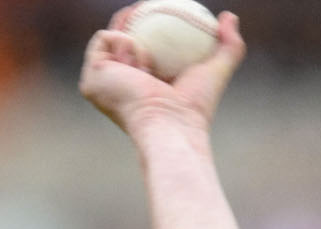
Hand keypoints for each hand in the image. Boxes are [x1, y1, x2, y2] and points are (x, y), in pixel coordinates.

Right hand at [79, 7, 245, 137]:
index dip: (147, 25)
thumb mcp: (216, 70)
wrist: (170, 124)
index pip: (140, 46)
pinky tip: (137, 60)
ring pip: (111, 38)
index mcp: (140, 86)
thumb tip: (229, 16)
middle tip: (147, 4)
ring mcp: (101, 83)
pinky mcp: (91, 80)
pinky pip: (104, 40)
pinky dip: (123, 42)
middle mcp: (117, 85)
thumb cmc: (193, 107)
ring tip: (148, 57)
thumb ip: (229, 45)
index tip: (161, 9)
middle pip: (119, 38)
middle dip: (129, 18)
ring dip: (130, 36)